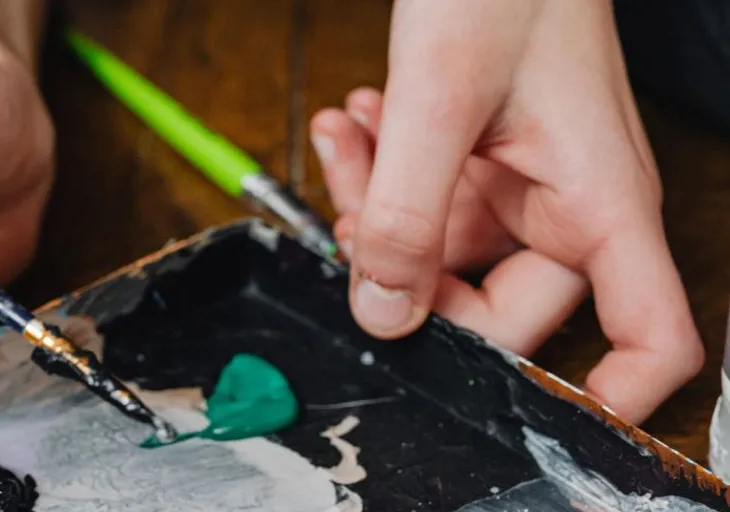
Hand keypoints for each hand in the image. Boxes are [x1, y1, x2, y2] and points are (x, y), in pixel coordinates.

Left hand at [310, 0, 702, 423]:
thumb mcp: (439, 99)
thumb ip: (408, 214)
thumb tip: (384, 314)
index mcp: (600, 203)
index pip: (650, 334)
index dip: (613, 394)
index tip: (539, 415)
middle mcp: (569, 207)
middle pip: (500, 306)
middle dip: (412, 272)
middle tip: (358, 225)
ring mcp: (524, 187)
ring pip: (446, 251)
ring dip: (384, 207)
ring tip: (351, 138)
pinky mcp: (486, 163)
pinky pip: (432, 202)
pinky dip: (387, 174)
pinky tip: (359, 124)